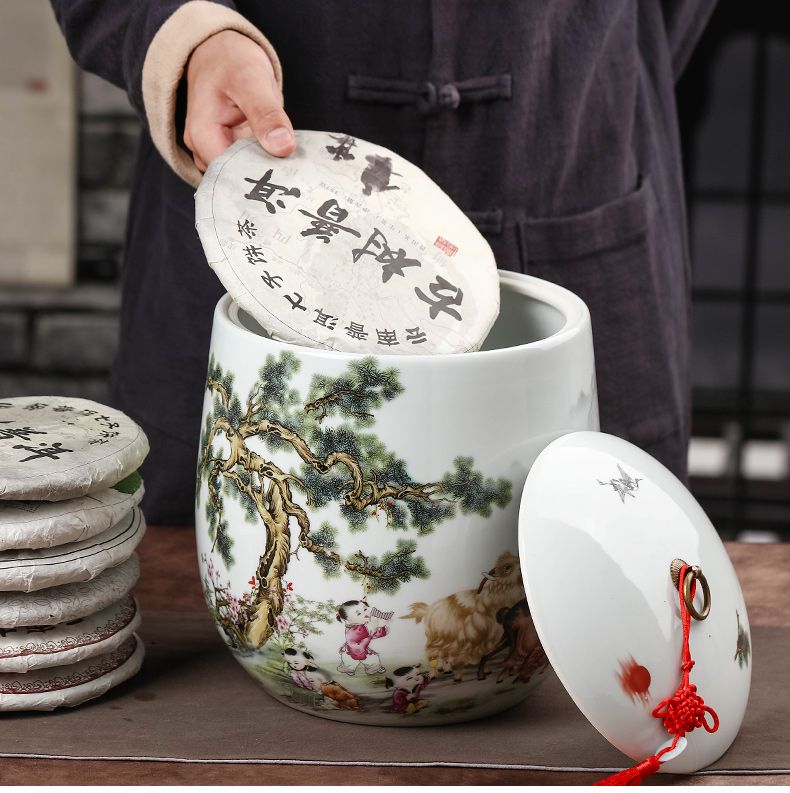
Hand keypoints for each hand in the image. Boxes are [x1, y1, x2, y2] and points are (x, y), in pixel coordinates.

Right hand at [184, 30, 295, 171]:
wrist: (223, 51)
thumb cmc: (230, 60)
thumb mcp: (250, 80)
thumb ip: (266, 114)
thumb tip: (284, 147)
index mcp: (202, 135)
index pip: (228, 175)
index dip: (256, 179)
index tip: (285, 180)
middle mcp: (205, 149)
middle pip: (236, 178)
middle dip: (264, 178)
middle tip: (294, 179)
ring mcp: (218, 150)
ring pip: (245, 173)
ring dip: (267, 170)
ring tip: (292, 168)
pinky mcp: (234, 149)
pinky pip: (252, 163)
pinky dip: (268, 161)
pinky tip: (285, 159)